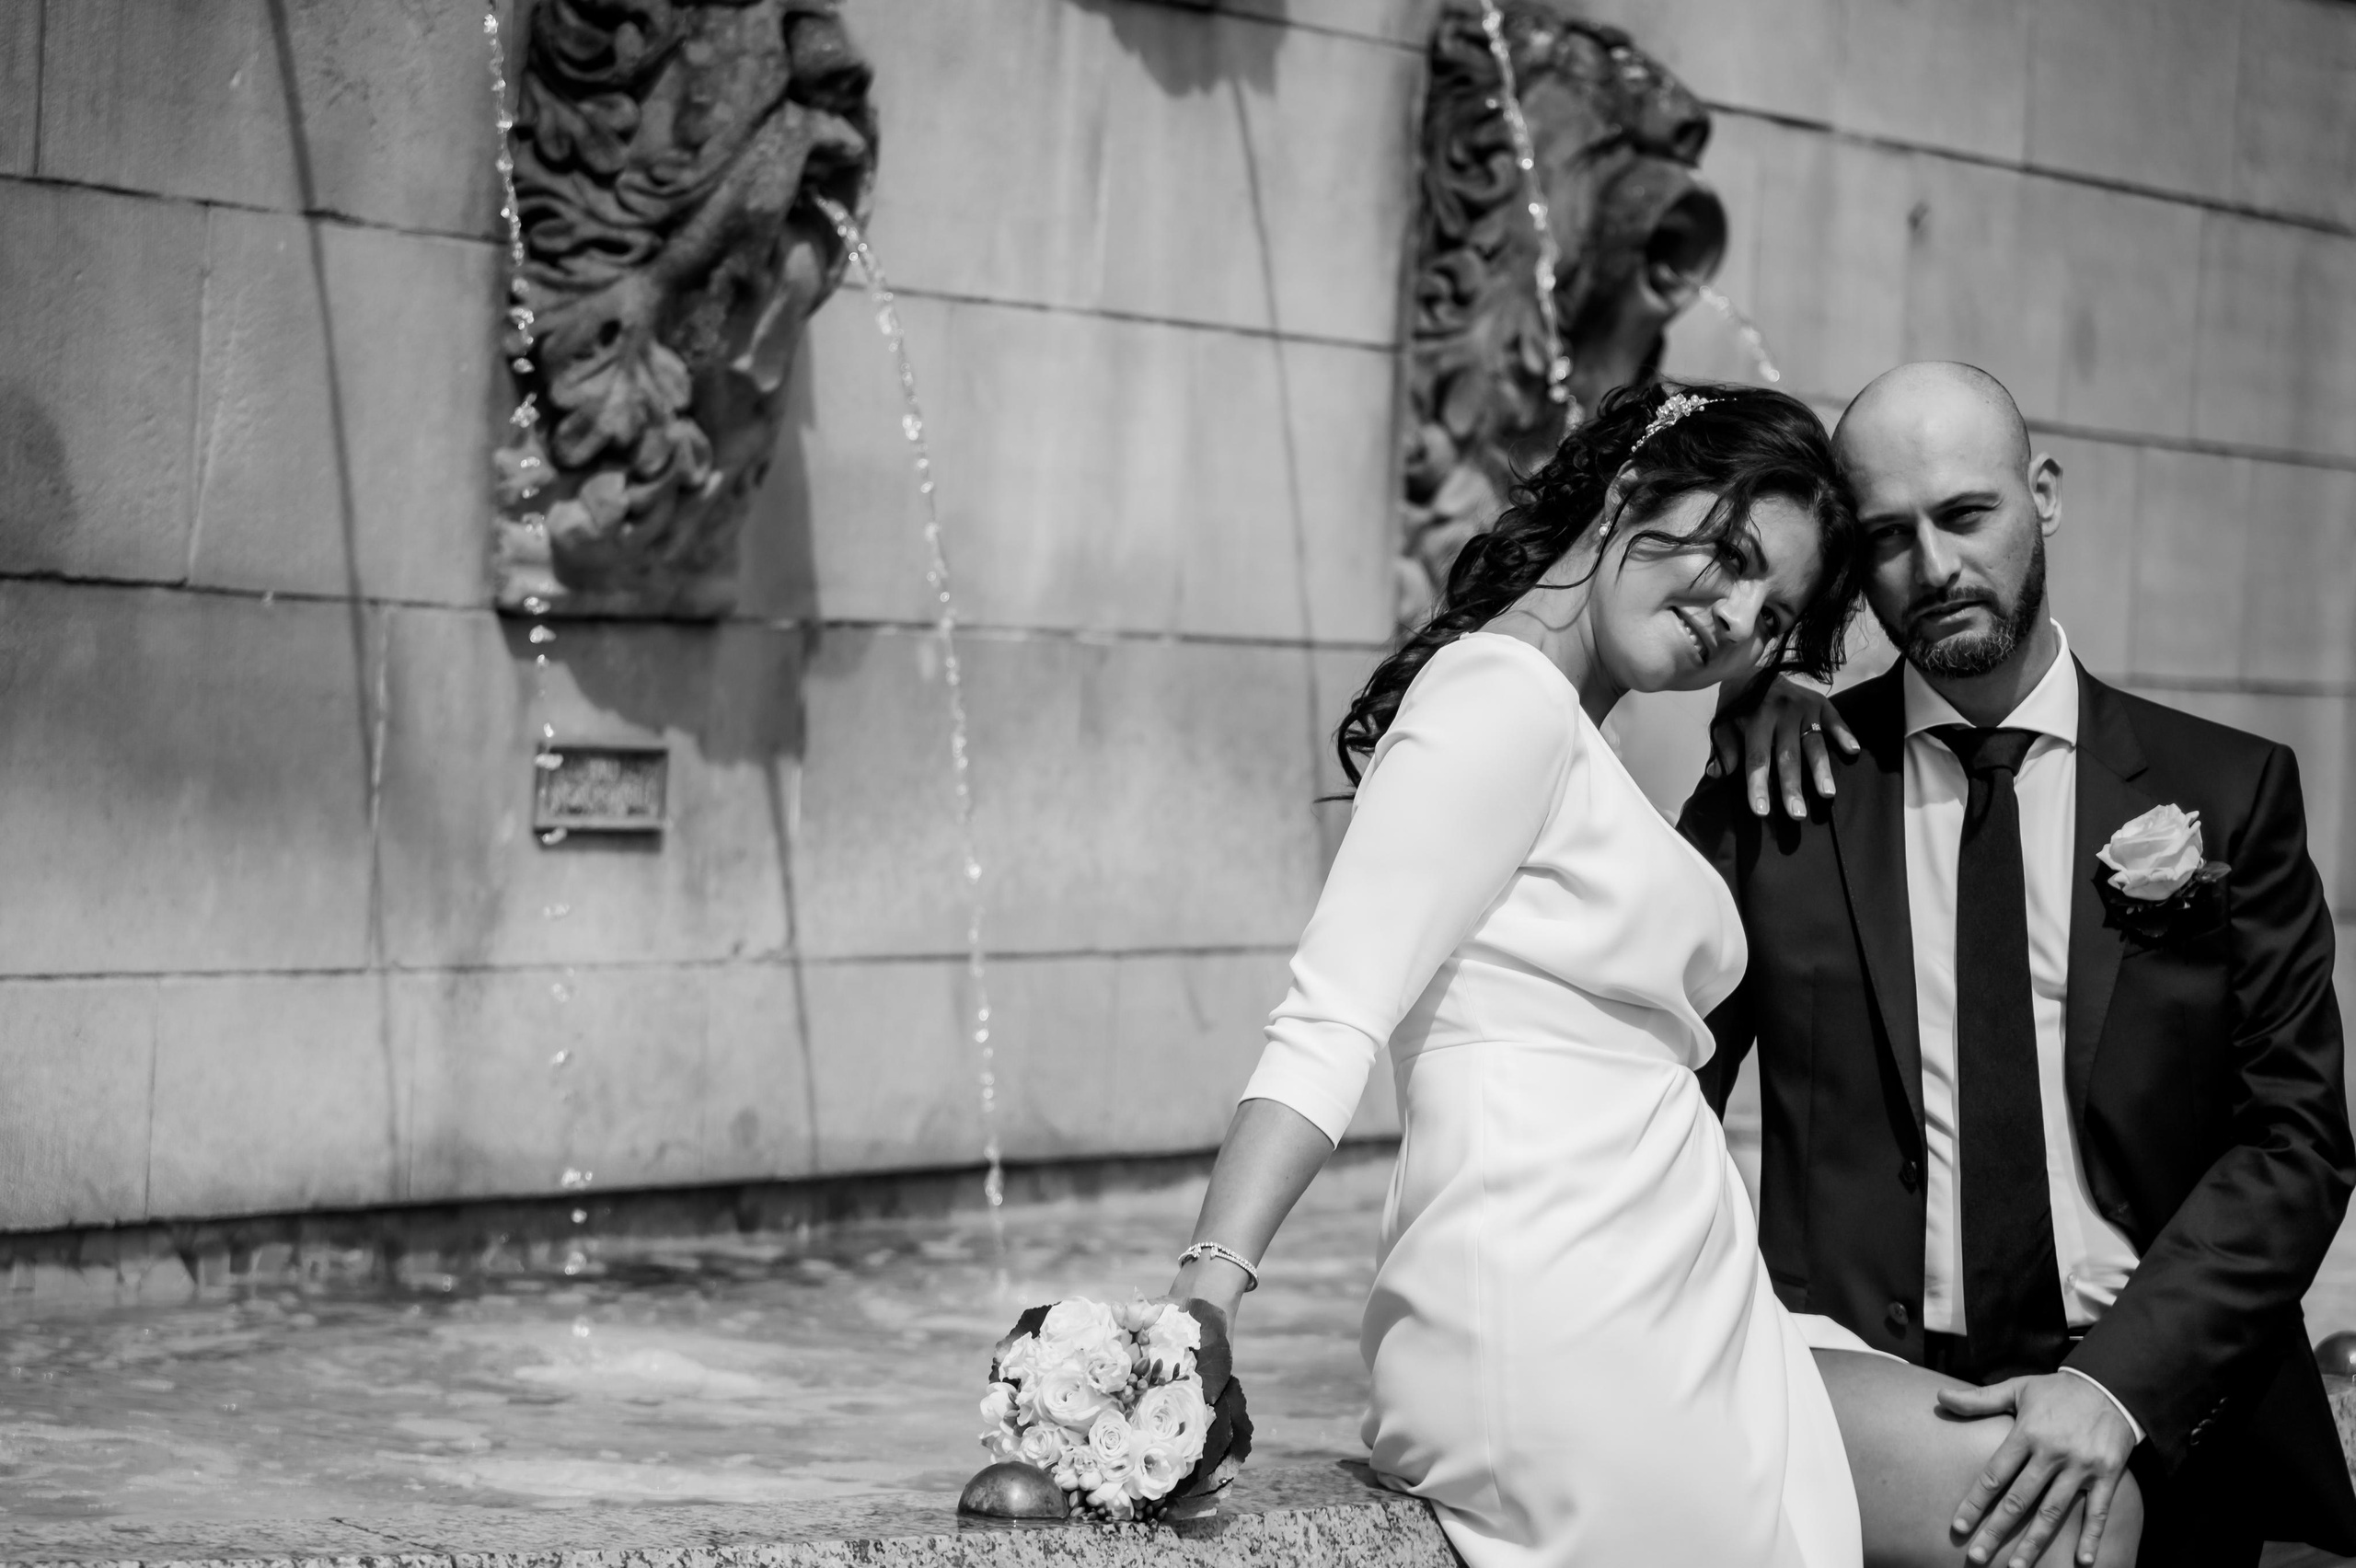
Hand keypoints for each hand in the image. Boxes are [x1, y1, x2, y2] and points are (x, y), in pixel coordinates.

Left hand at [1707, 674, 1858, 817]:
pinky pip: (1835, 719)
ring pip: (1814, 743)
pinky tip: (1853, 750)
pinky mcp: (1821, 702)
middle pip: (1787, 756)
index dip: (1758, 784)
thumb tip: (1717, 774)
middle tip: (1797, 814)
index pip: (1756, 757)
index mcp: (1755, 717)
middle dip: (1792, 787)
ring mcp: (1804, 707)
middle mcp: (1781, 712)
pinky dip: (1845, 734)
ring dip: (1821, 769)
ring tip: (1827, 794)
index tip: (1761, 811)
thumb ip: (1724, 747)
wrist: (1753, 668)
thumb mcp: (1724, 721)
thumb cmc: (1738, 703)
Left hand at [1940, 1373, 2137, 1567]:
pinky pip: (2099, 1511)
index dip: (1975, 1502)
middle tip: (1977, 1557)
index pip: (1994, 1475)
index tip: (1958, 1526)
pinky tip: (2082, 1562)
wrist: (2109, 1386)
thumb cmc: (2056, 1391)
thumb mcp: (2017, 1389)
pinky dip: (2092, 1537)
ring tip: (2016, 1567)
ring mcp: (2081, 1467)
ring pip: (2053, 1512)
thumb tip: (1939, 1397)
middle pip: (2019, 1500)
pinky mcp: (2107, 1475)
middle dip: (1997, 1530)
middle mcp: (2052, 1453)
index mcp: (2027, 1433)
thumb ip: (1979, 1399)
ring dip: (2035, 1542)